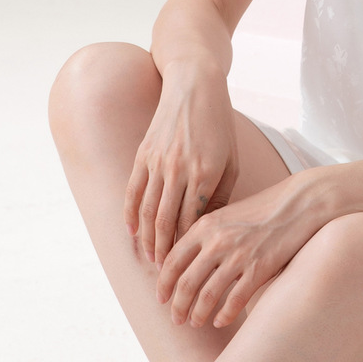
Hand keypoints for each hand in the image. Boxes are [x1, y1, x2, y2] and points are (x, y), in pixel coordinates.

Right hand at [123, 62, 239, 267]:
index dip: (188, 247)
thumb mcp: (231, 161)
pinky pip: (133, 190)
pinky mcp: (143, 154)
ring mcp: (158, 161)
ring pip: (148, 210)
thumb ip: (221, 196)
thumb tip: (209, 230)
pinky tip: (132, 231)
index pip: (192, 222)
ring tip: (150, 260)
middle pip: (167, 222)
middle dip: (165, 251)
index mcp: (205, 173)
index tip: (189, 267)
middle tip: (165, 275)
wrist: (194, 86)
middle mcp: (179, 169)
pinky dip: (131, 213)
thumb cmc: (220, 126)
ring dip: (147, 239)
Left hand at [155, 178, 326, 328]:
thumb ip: (204, 236)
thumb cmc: (261, 210)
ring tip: (195, 323)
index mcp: (204, 227)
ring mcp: (238, 256)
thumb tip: (184, 263)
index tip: (161, 298)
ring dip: (197, 314)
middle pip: (186, 282)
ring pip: (207, 295)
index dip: (163, 284)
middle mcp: (217, 242)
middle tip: (175, 319)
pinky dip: (224, 314)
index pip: (172, 261)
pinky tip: (220, 321)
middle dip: (177, 305)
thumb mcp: (225, 215)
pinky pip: (235, 300)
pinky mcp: (259, 269)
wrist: (297, 205)